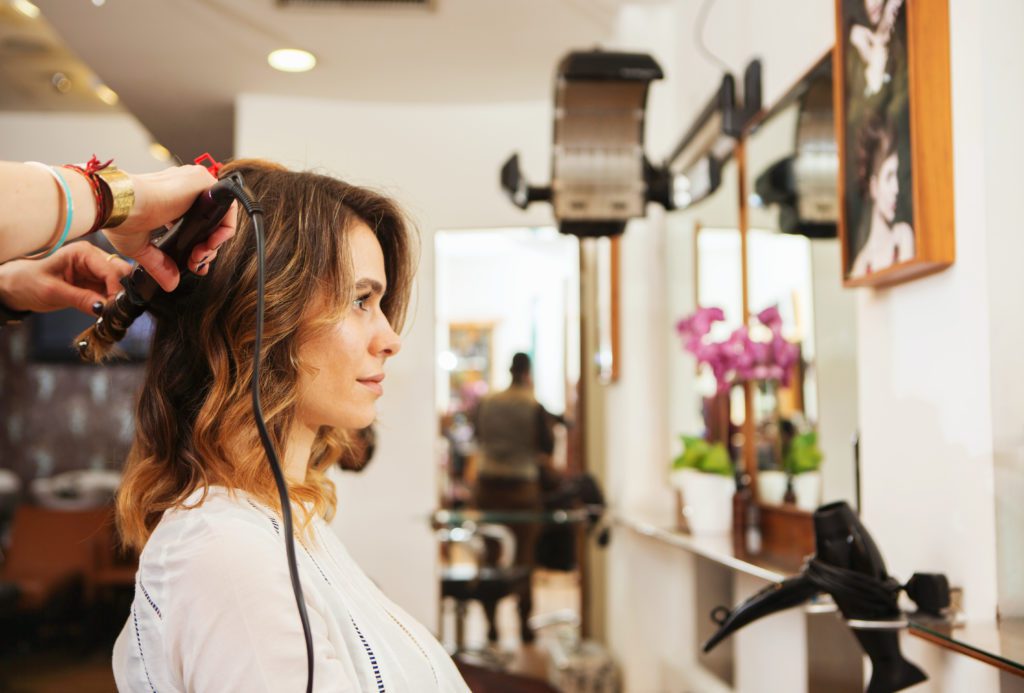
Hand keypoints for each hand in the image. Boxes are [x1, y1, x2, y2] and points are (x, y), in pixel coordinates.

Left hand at [0, 241, 131, 314]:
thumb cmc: (29, 283)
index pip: (111, 270)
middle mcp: (94, 258)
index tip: (114, 309)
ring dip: (117, 299)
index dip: (116, 289)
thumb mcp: (52, 292)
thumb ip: (80, 299)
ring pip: (121, 283)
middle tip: (113, 312)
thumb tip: (104, 308)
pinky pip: (112, 292)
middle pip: (122, 274)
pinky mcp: (96, 283)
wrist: (19, 287)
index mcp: (83, 252)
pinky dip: (112, 303)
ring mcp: (96, 270)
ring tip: (108, 313)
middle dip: (121, 293)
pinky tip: (105, 312)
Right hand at [101, 165, 236, 291]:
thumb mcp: (142, 247)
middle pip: (210, 225)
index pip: (196, 227)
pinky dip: (224, 231)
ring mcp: (194, 184)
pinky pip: (227, 208)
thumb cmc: (120, 218)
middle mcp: (184, 190)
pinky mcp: (202, 182)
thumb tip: (170, 284)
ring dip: (214, 244)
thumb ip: (160, 264)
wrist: (117, 206)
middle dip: (206, 251)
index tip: (192, 264)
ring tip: (198, 256)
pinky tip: (209, 244)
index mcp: (170, 202)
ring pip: (219, 218)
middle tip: (195, 262)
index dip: (199, 249)